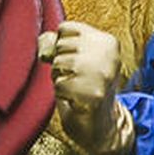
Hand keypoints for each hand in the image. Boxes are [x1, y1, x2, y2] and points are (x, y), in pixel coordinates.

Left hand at [38, 22, 133, 154]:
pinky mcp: (93, 94)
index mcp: (108, 41)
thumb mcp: (77, 59)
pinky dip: (61, 94)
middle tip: (76, 78)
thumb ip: (59, 45)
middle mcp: (108, 54)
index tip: (78, 62)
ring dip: (60, 79)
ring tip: (76, 88)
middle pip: (61, 45)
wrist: (102, 125)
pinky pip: (59, 85)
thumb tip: (44, 43)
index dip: (63, 47)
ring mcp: (102, 74)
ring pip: (59, 63)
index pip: (67, 28)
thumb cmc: (86, 88)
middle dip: (61, 63)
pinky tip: (75, 100)